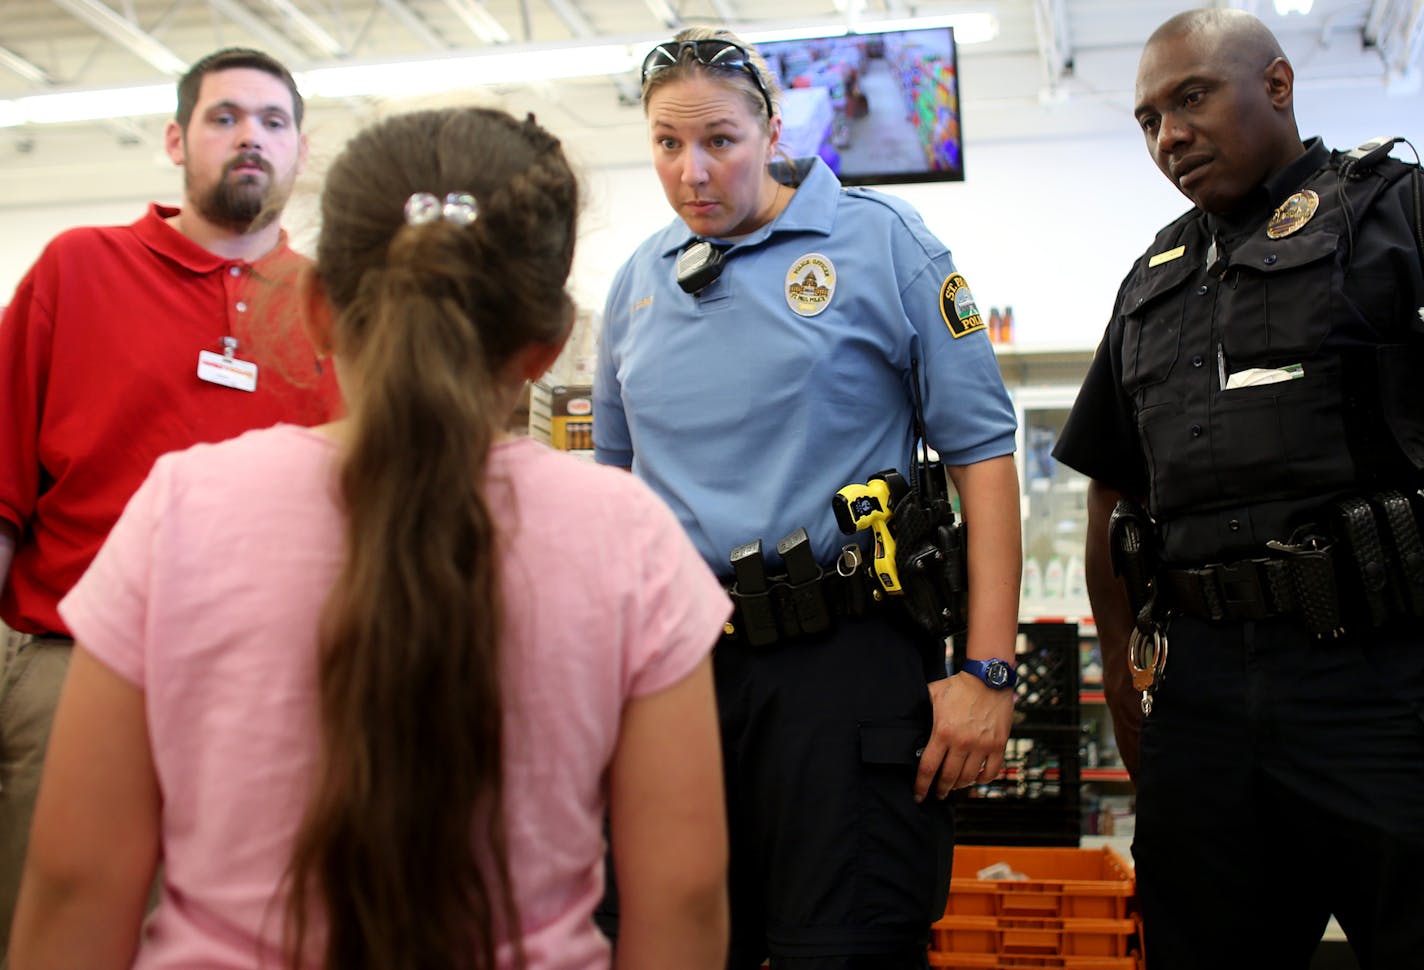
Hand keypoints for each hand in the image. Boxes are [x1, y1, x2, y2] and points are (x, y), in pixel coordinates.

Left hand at [914, 673, 1013, 801]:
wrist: (988, 678)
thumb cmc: (958, 686)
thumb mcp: (932, 695)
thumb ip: (921, 712)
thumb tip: (906, 723)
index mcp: (943, 732)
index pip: (928, 768)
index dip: (921, 786)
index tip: (918, 796)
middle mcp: (963, 743)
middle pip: (948, 778)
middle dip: (940, 790)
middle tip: (937, 794)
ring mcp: (982, 745)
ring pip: (969, 778)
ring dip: (959, 786)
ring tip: (954, 785)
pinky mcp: (998, 745)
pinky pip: (991, 772)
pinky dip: (982, 780)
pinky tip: (975, 779)